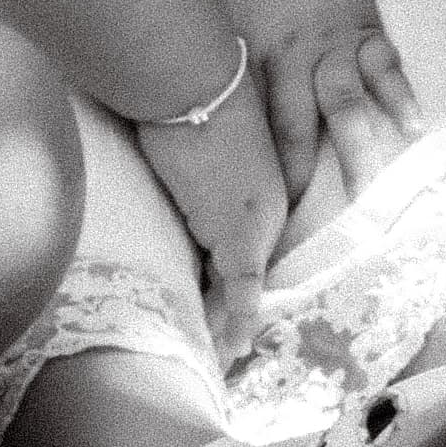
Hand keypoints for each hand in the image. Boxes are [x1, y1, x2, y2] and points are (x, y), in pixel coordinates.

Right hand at [134, 75, 289, 358]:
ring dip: (228, 327)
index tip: (235, 315)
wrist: (194, 83)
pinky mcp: (239, 238)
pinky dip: (237, 324)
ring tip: (222, 363)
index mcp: (261, 192)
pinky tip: (233, 351)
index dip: (239, 286)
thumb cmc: (190, 100)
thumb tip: (175, 175)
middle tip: (228, 354)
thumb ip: (202, 174)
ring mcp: (258, 228)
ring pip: (241, 290)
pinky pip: (241, 293)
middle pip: (249, 277)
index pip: (249, 252)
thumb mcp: (204, 144)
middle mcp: (269, 214)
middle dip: (234, 315)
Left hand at [207, 0, 419, 198]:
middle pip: (302, 122)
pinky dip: (400, 96)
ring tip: (369, 187)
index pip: (259, 125)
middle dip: (307, 174)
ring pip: (348, 101)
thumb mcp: (219, 25)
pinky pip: (388, 68)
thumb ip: (222, 75)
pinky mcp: (369, 34)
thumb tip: (200, 137)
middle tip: (312, 223)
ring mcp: (338, 46)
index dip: (264, 171)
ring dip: (358, 145)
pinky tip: (412, 126)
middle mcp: (298, 57)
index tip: (265, 217)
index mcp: (256, 58)